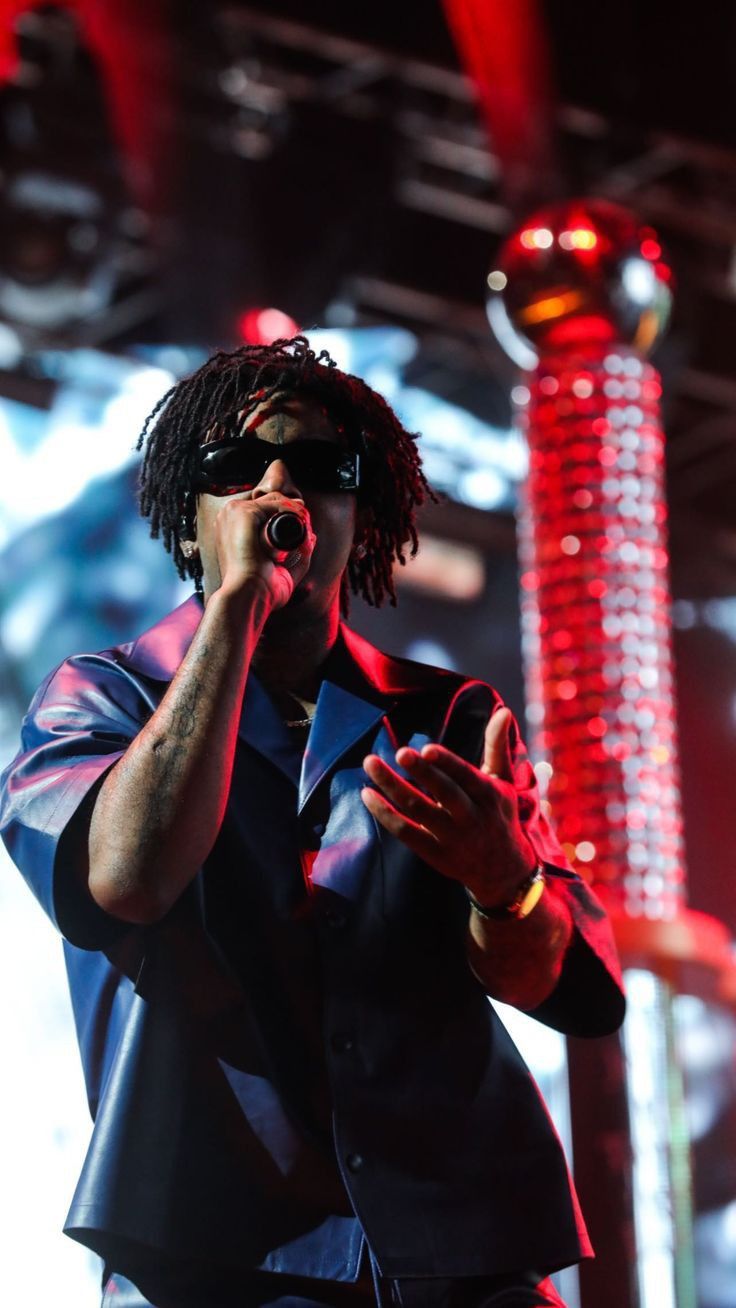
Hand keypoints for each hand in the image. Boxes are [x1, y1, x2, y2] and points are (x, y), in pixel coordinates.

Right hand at [213, 493, 315, 609]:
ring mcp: (233, 513)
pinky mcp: (242, 513)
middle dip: (292, 509)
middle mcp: (229, 518)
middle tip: (308, 522)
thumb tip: (311, 536)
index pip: (262, 510)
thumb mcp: (282, 570)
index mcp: (231, 530)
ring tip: (307, 524)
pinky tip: (302, 519)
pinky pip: (274, 502)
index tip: (304, 523)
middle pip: (268, 502)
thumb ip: (298, 554)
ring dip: (295, 509)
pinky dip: (292, 509)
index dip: (285, 514)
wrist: (248, 596)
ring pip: (273, 500)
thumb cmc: (260, 590)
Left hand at [361, 707, 537, 905]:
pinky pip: (406, 833)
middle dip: (421, 773)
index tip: (426, 749)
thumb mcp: (503, 781)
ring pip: (418, 811)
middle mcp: (471, 817)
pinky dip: (385, 815)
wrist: (502, 870)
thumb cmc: (498, 813)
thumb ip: (497, 746)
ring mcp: (452, 838)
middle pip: (443, 794)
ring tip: (371, 764)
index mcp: (489, 795)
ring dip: (392, 787)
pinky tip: (367, 795)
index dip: (447, 763)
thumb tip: (503, 711)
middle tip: (400, 752)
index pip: (467, 777)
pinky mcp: (434, 854)